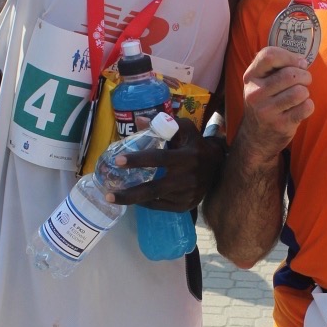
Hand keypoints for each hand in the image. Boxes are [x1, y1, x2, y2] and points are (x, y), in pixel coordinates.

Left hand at [106, 120, 223, 210]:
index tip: (118, 161)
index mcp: (186, 156)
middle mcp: (187, 178)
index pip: (158, 158)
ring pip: (155, 199)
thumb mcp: (185, 129)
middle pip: (153, 189)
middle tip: (108, 195)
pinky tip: (136, 199)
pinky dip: (147, 203)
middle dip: (129, 194)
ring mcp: (187, 194)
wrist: (217, 167)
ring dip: (134, 199)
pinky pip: (161, 206)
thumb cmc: (195, 144)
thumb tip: (138, 121)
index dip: (138, 160)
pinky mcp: (186, 205)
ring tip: (116, 197)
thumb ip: (163, 123)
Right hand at [235, 46, 313, 162]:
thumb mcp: (260, 82)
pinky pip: (306, 107)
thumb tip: (302, 62)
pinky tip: (301, 108)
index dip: (290, 56)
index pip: (269, 55)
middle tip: (304, 81)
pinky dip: (308, 106)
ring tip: (300, 96)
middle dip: (304, 76)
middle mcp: (255, 94)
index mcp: (251, 77)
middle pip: (290, 74)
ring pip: (300, 91)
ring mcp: (266, 111)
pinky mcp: (280, 125)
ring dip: (305, 92)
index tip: (298, 63)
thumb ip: (276, 67)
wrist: (256, 137)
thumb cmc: (265, 102)